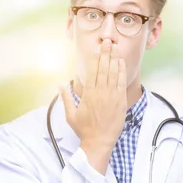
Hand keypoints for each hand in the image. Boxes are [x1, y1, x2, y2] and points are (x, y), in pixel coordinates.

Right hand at [59, 39, 127, 173]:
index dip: (95, 58)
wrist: (99, 142)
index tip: (96, 47)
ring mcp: (112, 96)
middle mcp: (100, 92)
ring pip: (113, 73)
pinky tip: (121, 62)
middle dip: (105, 54)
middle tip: (107, 41)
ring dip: (114, 59)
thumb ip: (66, 97)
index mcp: (88, 94)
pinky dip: (122, 71)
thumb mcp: (71, 114)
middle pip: (103, 69)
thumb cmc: (84, 129)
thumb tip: (60, 84)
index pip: (92, 71)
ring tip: (115, 47)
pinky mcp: (120, 101)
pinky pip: (121, 82)